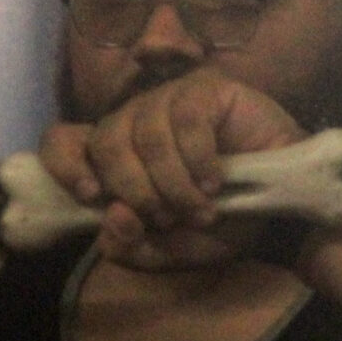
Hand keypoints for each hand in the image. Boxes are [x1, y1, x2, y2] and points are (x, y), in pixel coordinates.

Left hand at [38, 69, 306, 268]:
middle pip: (105, 143)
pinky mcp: (204, 89)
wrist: (279, 211)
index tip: (90, 194)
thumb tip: (112, 217)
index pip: (62, 141)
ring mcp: (167, 99)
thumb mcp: (170, 251)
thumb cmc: (221, 224)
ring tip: (202, 208)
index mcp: (115, 157)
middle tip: (170, 218)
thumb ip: (130, 246)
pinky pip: (184, 120)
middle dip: (135, 190)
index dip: (65, 163)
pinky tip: (216, 181)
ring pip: (145, 134)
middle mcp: (133, 121)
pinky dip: (198, 160)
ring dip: (173, 184)